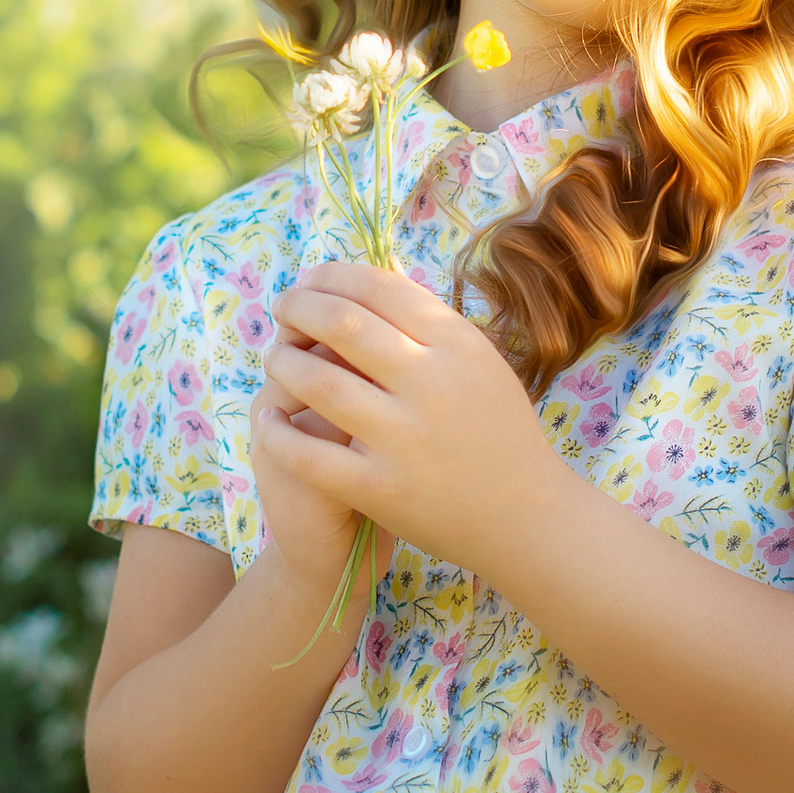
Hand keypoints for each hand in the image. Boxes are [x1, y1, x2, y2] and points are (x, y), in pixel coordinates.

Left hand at [260, 260, 559, 576]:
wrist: (525, 516)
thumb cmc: (499, 432)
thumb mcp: (478, 362)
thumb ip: (427, 324)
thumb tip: (360, 280)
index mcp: (457, 344)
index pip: (378, 287)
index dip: (332, 276)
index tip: (310, 280)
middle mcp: (430, 383)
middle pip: (341, 323)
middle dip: (299, 307)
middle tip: (283, 308)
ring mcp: (403, 438)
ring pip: (317, 381)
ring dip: (283, 362)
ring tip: (276, 358)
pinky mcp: (379, 488)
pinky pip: (306, 453)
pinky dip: (276, 430)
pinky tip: (267, 417)